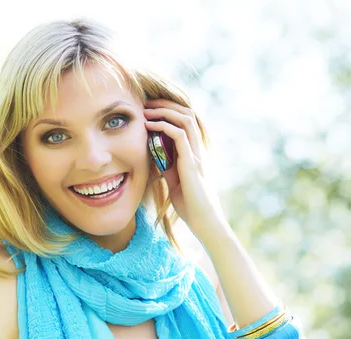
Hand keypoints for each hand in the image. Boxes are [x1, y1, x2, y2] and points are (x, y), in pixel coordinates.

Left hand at [144, 98, 228, 239]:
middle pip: (187, 114)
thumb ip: (167, 165)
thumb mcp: (173, 180)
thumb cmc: (190, 204)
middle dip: (166, 105)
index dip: (169, 110)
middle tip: (147, 103)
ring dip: (164, 112)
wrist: (204, 222)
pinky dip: (165, 126)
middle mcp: (198, 149)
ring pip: (185, 120)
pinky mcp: (193, 163)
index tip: (150, 108)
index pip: (186, 121)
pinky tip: (150, 126)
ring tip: (146, 111)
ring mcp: (197, 154)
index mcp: (195, 151)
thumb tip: (153, 153)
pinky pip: (181, 136)